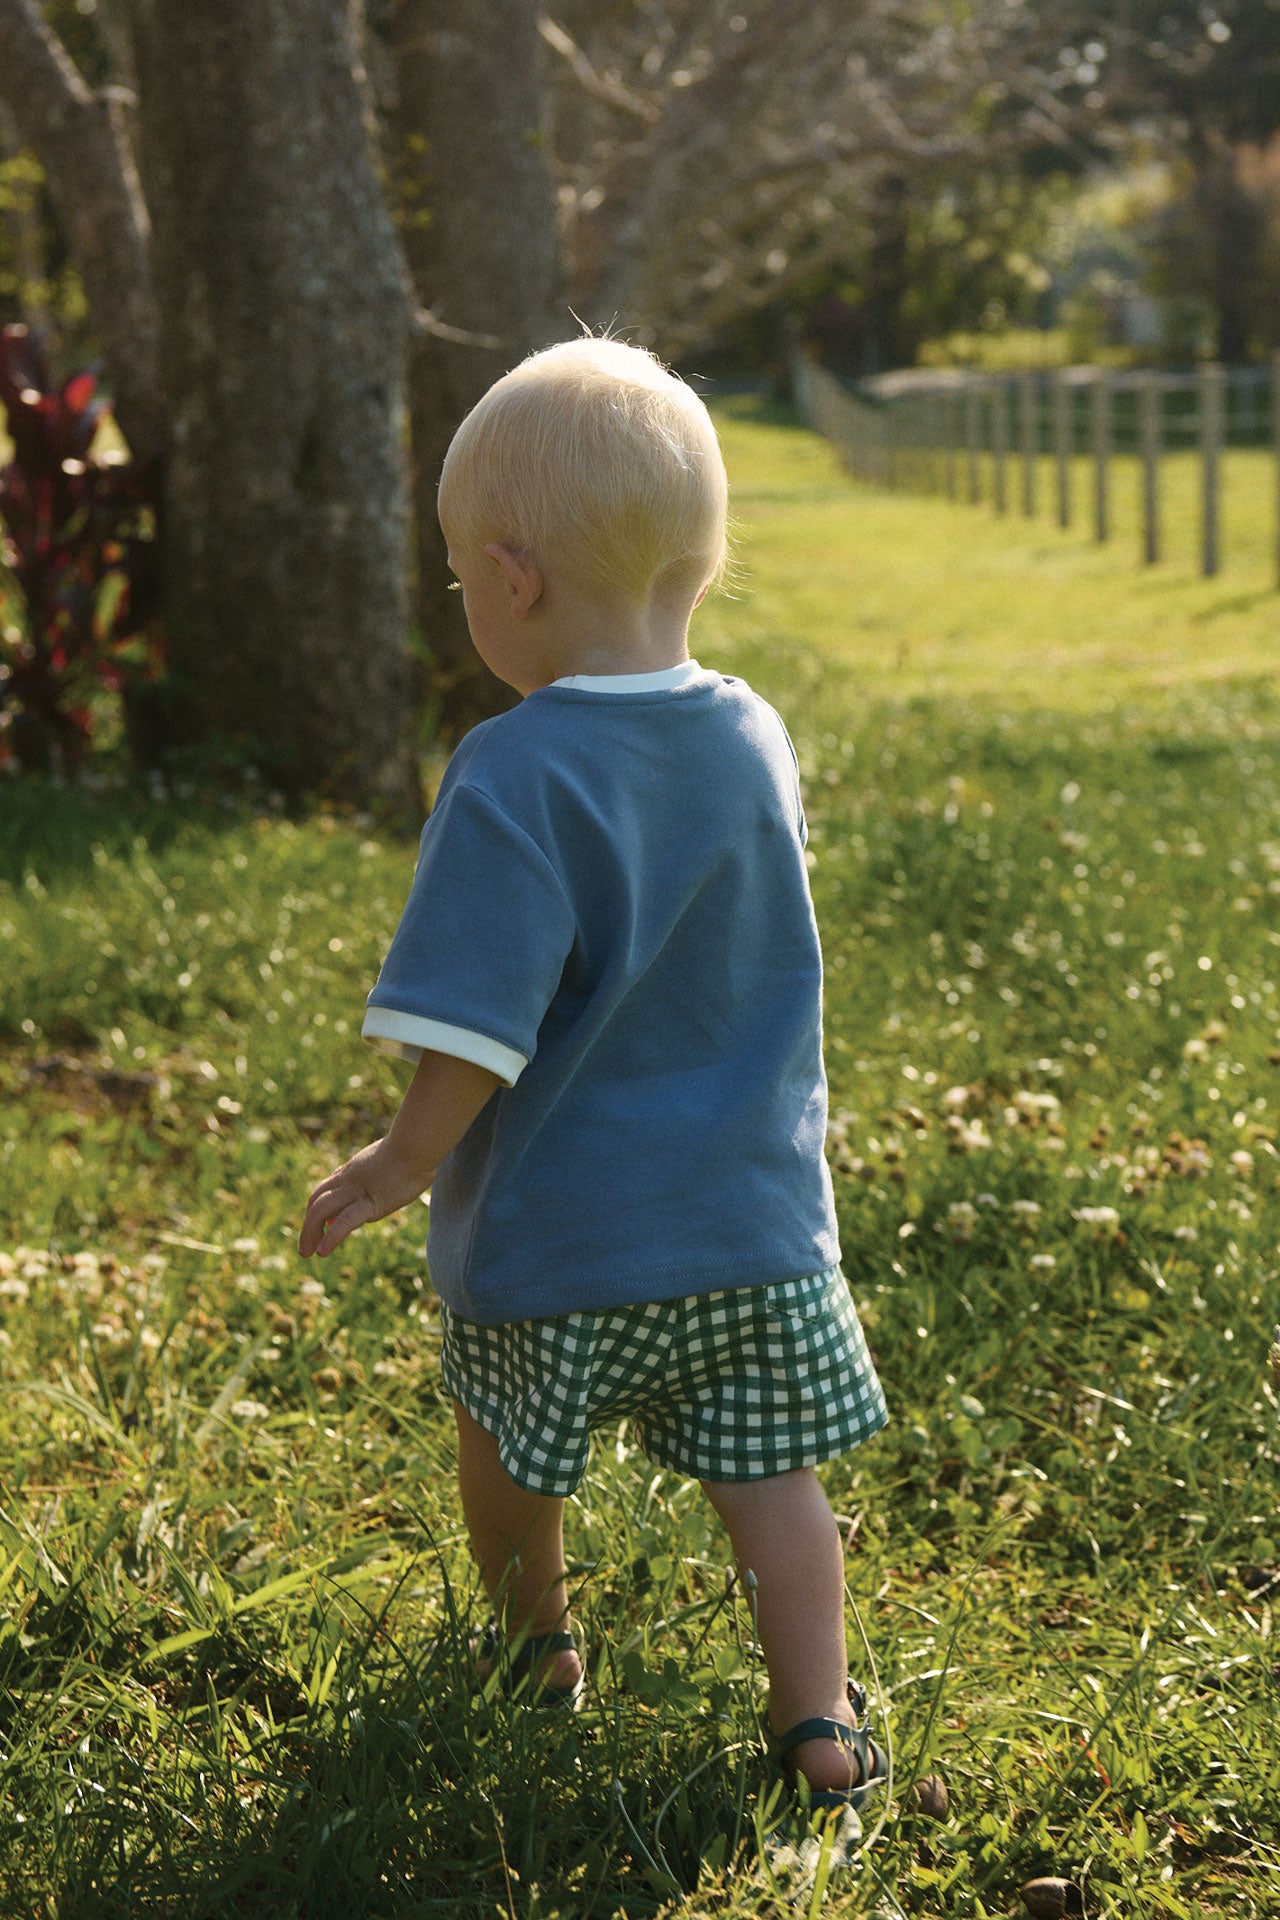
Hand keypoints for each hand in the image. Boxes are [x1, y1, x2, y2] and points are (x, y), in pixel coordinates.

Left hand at [298, 1136, 436, 1257]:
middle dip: (308, 1225)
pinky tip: (323, 1252)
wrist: (419, 1144)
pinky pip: (345, 1222)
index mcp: (354, 1169)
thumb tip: (388, 1177)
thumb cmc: (416, 1148)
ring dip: (310, 1234)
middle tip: (305, 1247)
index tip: (321, 1224)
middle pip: (317, 1202)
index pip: (326, 1189)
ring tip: (306, 1253)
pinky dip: (331, 1237)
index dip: (317, 1207)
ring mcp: (357, 1190)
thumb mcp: (393, 1156)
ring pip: (321, 1211)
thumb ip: (383, 1167)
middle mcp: (349, 1180)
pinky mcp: (371, 1203)